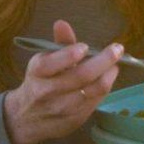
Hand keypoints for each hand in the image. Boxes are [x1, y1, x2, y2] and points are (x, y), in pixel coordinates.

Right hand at [3, 19, 122, 143]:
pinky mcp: (76, 119)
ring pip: (94, 89)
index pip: (52, 63)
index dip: (70, 54)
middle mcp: (48, 91)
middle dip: (104, 60)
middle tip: (117, 49)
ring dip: (110, 74)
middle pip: (81, 76)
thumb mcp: (44, 62)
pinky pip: (97, 100)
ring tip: (115, 64)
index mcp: (37, 73)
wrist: (26, 120)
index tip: (85, 46)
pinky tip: (107, 78)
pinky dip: (106, 86)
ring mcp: (63, 108)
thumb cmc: (40, 83)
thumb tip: (62, 23)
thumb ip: (59, 44)